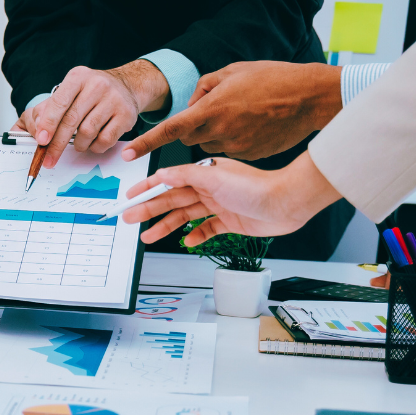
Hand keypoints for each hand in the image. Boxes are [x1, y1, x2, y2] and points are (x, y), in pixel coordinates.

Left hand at [31, 61, 168, 168]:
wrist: (127, 86)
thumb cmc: (92, 93)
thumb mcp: (69, 92)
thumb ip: (49, 109)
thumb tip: (36, 129)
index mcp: (78, 77)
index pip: (59, 102)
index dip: (48, 123)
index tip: (41, 140)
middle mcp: (97, 85)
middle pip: (71, 120)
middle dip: (57, 144)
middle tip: (49, 159)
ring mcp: (114, 99)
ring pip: (87, 133)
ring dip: (79, 145)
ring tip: (79, 143)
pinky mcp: (126, 115)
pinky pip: (105, 140)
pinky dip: (95, 147)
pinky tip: (93, 142)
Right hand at [119, 152, 341, 244]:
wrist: (286, 202)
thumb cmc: (255, 186)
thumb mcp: (215, 176)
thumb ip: (185, 175)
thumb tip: (161, 174)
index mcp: (203, 173)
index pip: (168, 180)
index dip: (147, 189)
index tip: (129, 197)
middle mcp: (209, 188)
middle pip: (172, 200)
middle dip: (150, 210)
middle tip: (129, 219)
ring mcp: (219, 205)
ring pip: (185, 216)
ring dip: (166, 226)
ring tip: (148, 237)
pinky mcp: (230, 221)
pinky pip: (207, 229)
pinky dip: (196, 236)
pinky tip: (186, 241)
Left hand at [123, 62, 342, 162]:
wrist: (310, 97)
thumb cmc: (273, 78)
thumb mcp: (232, 71)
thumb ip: (203, 87)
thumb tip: (190, 104)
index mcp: (212, 109)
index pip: (170, 129)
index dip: (146, 142)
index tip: (128, 153)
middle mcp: (220, 131)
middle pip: (188, 139)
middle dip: (192, 128)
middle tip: (214, 110)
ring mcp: (235, 147)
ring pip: (209, 146)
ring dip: (214, 133)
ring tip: (241, 114)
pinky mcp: (249, 155)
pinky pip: (230, 151)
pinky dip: (234, 139)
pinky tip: (254, 124)